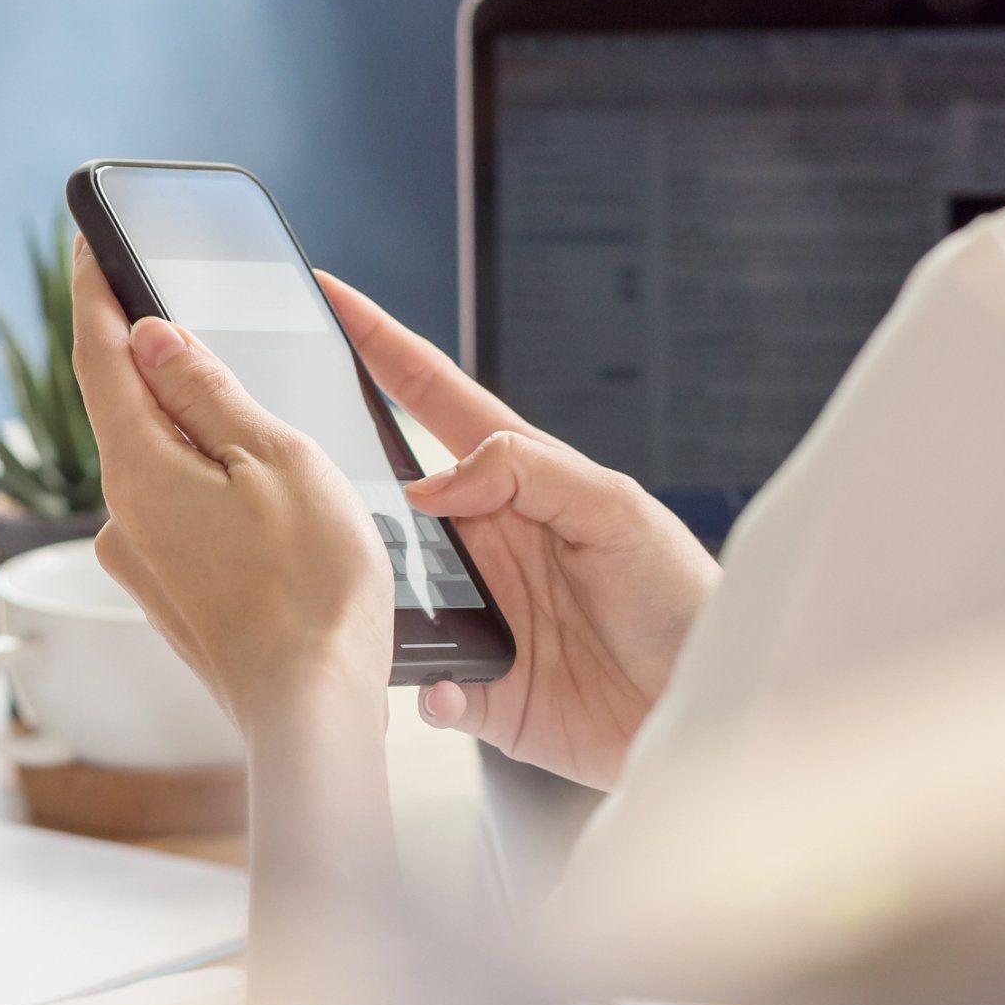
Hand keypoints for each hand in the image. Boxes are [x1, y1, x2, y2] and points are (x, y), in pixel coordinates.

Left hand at [68, 240, 391, 738]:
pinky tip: (255, 492)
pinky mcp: (169, 594)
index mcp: (139, 468)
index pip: (97, 354)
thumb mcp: (275, 458)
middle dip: (150, 356)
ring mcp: (142, 560)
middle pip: (125, 407)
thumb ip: (207, 392)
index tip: (87, 239)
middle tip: (177, 303)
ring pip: (157, 462)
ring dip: (188, 426)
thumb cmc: (312, 586)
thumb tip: (150, 337)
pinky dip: (204, 482)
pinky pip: (176, 511)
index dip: (92, 289)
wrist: (313, 709)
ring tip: (246, 409)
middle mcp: (122, 515)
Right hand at [318, 272, 720, 790]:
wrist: (710, 709)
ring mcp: (475, 613)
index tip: (332, 295)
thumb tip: (430, 484)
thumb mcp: (618, 509)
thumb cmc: (684, 600)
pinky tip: (443, 684)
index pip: (431, 397)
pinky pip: (423, 684)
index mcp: (516, 482)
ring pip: (386, 591)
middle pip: (386, 496)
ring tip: (358, 588)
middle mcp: (483, 543)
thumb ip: (527, 472)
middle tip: (293, 460)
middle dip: (336, 477)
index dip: (381, 345)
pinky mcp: (478, 687)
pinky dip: (424, 686)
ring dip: (369, 592)